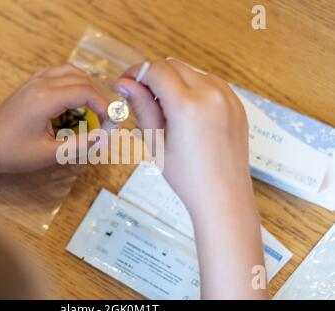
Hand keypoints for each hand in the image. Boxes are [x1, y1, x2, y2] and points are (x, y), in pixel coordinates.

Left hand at [0, 64, 107, 183]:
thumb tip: (105, 138)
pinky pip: (56, 73)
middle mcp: (40, 83)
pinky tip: (73, 99)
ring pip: (69, 71)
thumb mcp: (49, 154)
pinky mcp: (29, 84)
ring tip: (93, 108)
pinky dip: (71, 81)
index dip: (103, 105)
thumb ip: (80, 146)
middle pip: (81, 78)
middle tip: (105, 117)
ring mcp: (33, 81)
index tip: (110, 122)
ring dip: (86, 86)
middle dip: (98, 96)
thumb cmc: (12, 153)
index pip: (85, 92)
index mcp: (45, 99)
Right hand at [114, 59, 251, 219]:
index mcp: (188, 106)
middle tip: (139, 95)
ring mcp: (228, 97)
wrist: (223, 195)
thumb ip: (141, 106)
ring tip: (163, 108)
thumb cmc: (187, 177)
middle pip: (173, 65)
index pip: (156, 70)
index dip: (136, 73)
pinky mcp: (236, 103)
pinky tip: (185, 111)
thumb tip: (124, 83)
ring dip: (173, 80)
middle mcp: (212, 94)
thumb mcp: (156, 141)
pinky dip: (192, 88)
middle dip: (152, 75)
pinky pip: (209, 83)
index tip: (125, 82)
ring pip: (191, 71)